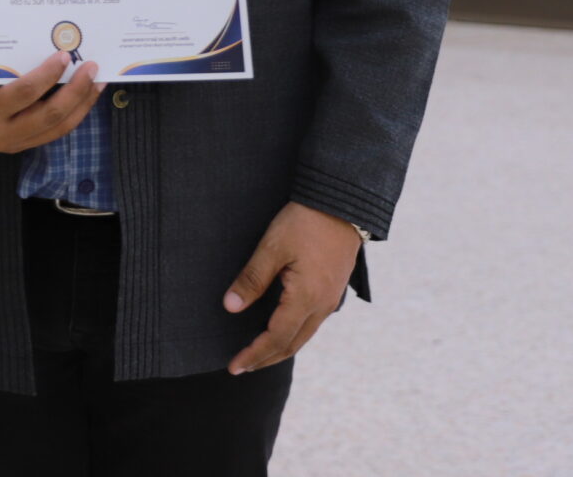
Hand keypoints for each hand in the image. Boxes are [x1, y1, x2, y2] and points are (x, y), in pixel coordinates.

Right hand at [0, 53, 101, 152]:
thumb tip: (40, 46)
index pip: (23, 93)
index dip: (47, 74)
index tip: (64, 55)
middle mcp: (1, 133)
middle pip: (50, 115)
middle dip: (76, 90)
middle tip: (91, 67)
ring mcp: (14, 144)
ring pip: (59, 128)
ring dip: (82, 104)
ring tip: (97, 82)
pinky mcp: (22, 147)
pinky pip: (54, 133)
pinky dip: (74, 114)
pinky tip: (84, 98)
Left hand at [223, 200, 363, 373]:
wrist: (342, 205)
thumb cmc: (305, 222)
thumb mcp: (272, 247)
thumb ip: (252, 279)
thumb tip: (231, 307)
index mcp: (306, 298)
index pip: (276, 338)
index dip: (254, 354)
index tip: (234, 366)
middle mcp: (322, 305)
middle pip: (292, 344)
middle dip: (265, 358)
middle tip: (241, 367)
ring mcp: (331, 300)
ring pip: (304, 336)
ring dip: (280, 349)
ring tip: (258, 355)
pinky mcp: (333, 291)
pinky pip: (312, 323)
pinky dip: (293, 334)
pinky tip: (282, 330)